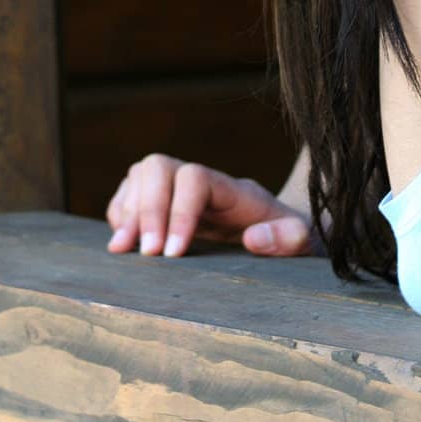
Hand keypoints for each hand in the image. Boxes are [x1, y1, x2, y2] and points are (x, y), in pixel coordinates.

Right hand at [105, 153, 320, 257]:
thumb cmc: (287, 237)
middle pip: (159, 167)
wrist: (279, 232)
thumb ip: (288, 237)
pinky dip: (120, 216)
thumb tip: (253, 239)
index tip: (173, 254)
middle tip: (146, 254)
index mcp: (232, 188)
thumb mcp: (300, 239)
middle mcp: (200, 181)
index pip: (195, 180)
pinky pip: (128, 194)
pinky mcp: (161, 203)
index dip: (180, 212)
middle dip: (147, 209)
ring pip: (140, 176)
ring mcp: (178, 189)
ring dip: (128, 212)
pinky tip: (123, 244)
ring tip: (124, 251)